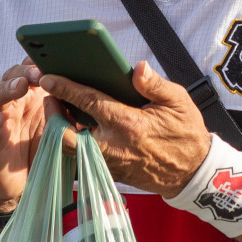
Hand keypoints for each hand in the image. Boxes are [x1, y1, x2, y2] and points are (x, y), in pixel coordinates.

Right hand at [0, 59, 61, 212]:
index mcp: (31, 96)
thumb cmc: (40, 151)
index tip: (54, 58)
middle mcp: (12, 102)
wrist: (17, 184)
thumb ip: (67, 113)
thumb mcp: (59, 130)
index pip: (33, 71)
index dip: (41, 62)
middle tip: (39, 72)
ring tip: (21, 86)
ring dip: (8, 88)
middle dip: (26, 71)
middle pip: (14, 76)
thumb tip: (88, 95)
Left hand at [40, 61, 210, 197]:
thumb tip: (137, 67)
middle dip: (53, 115)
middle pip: (67, 135)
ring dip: (62, 129)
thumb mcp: (178, 102)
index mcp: (129, 124)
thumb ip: (155, 84)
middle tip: (49, 98)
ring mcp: (110, 163)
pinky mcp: (111, 172)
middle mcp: (114, 146)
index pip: (88, 102)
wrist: (193, 173)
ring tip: (60, 109)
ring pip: (72, 149)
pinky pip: (82, 158)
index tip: (48, 78)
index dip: (65, 88)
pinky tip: (76, 126)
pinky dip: (74, 142)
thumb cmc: (186, 133)